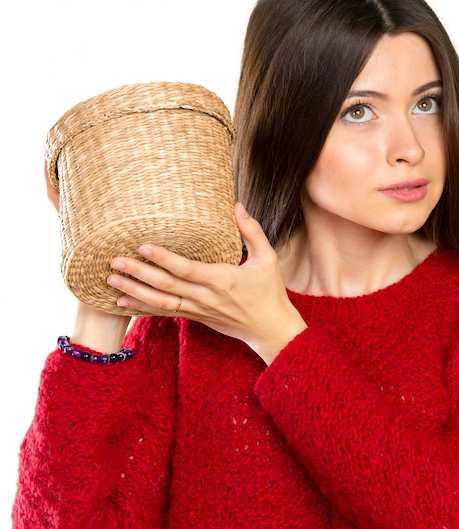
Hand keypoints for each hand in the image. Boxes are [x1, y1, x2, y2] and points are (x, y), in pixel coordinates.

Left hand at [106, 203, 306, 363]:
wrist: (270, 329)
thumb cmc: (270, 292)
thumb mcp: (268, 259)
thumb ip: (252, 232)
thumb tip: (237, 206)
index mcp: (224, 280)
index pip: (188, 269)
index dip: (164, 259)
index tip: (143, 246)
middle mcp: (207, 297)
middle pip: (167, 286)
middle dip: (138, 274)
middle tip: (114, 261)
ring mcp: (199, 310)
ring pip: (161, 303)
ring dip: (134, 292)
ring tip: (110, 281)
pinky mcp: (195, 318)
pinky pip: (164, 313)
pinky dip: (142, 309)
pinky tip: (122, 303)